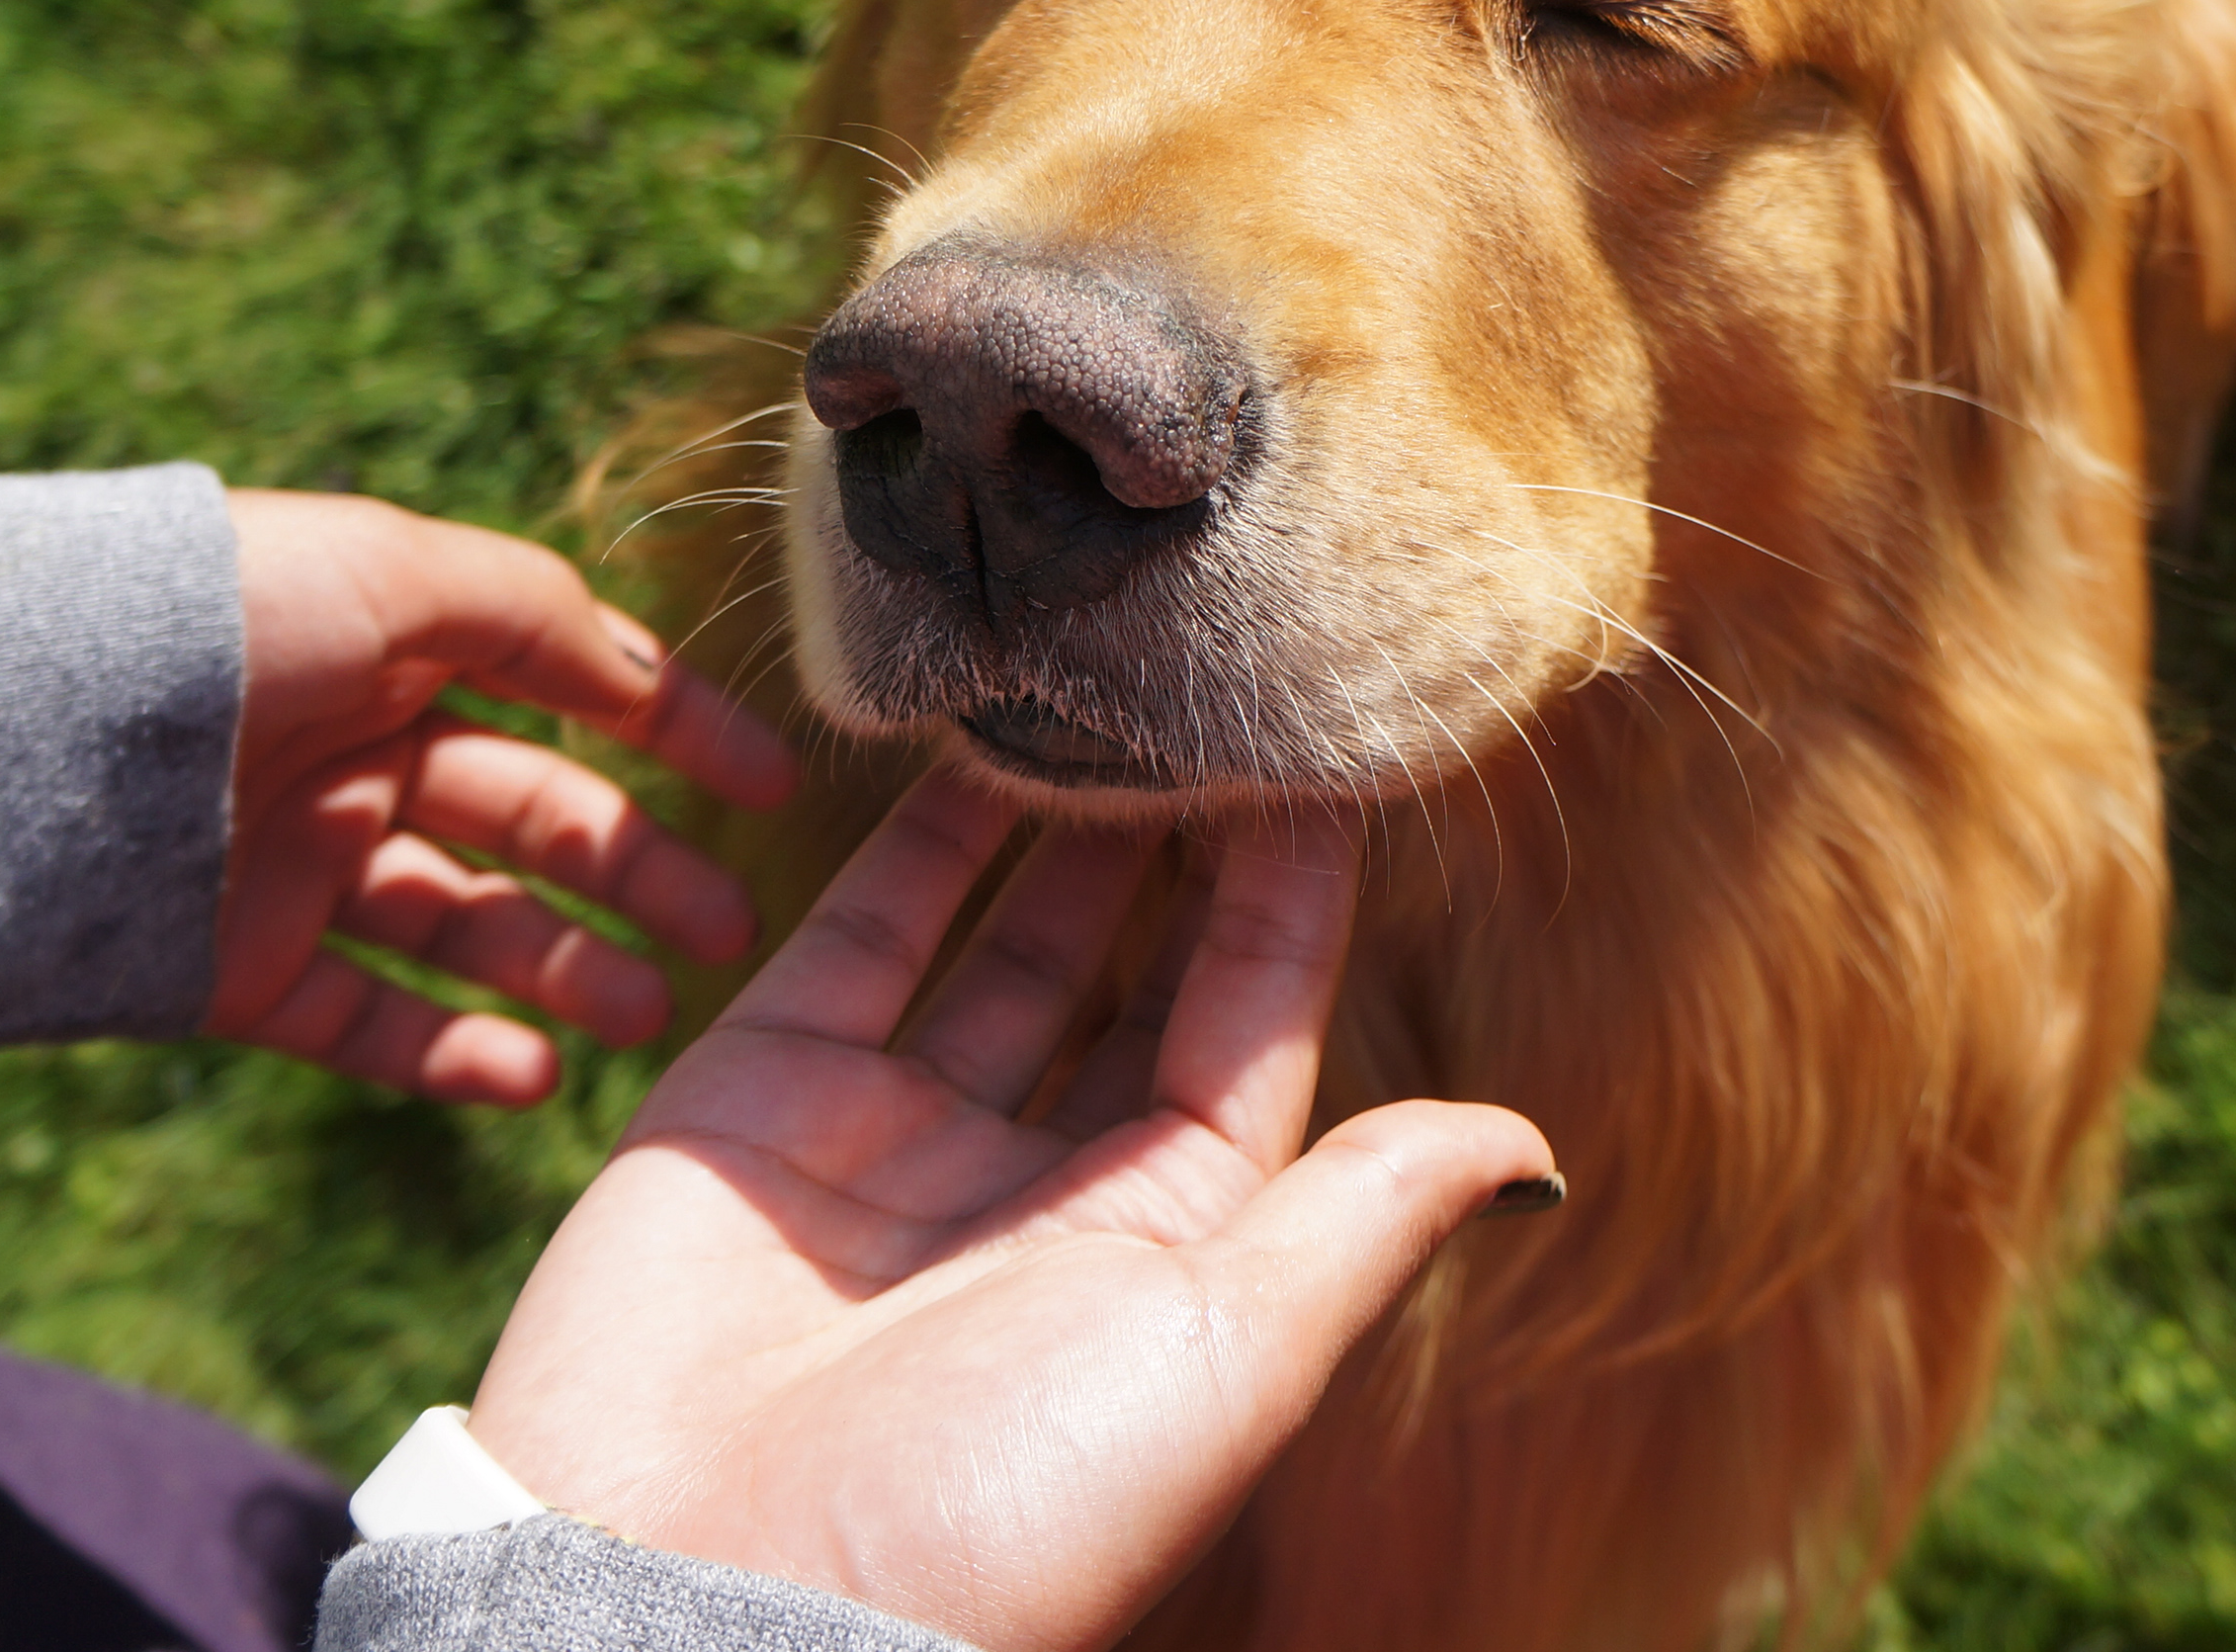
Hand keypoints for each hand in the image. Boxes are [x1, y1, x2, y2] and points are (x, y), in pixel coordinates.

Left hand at [211, 490, 795, 1104]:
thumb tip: (649, 672)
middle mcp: (358, 755)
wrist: (4, 738)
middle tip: (733, 933)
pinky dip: (455, 1056)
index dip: (679, 733)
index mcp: (398, 649)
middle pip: (535, 823)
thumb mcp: (395, 573)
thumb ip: (540, 616)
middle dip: (642, 875)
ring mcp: (298, 868)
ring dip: (568, 971)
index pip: (572, 691)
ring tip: (650, 1016)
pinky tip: (533, 1077)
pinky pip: (370, 1026)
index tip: (772, 792)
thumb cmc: (211, 621)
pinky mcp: (237, 974)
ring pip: (469, 930)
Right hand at [465, 772, 1555, 1651]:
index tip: (1339, 745)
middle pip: (1138, 968)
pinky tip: (980, 723)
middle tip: (1224, 676)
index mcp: (1170, 1246)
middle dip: (1185, 837)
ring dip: (1063, 813)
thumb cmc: (999, 1513)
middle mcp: (1043, 1182)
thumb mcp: (1228, 1364)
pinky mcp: (763, 1089)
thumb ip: (1363, 1222)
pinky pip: (861, 929)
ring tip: (1117, 677)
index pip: (1256, 1020)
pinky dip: (918, 829)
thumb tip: (1538, 1148)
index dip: (1296, 889)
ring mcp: (898, 1128)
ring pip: (1009, 932)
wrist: (698, 1595)